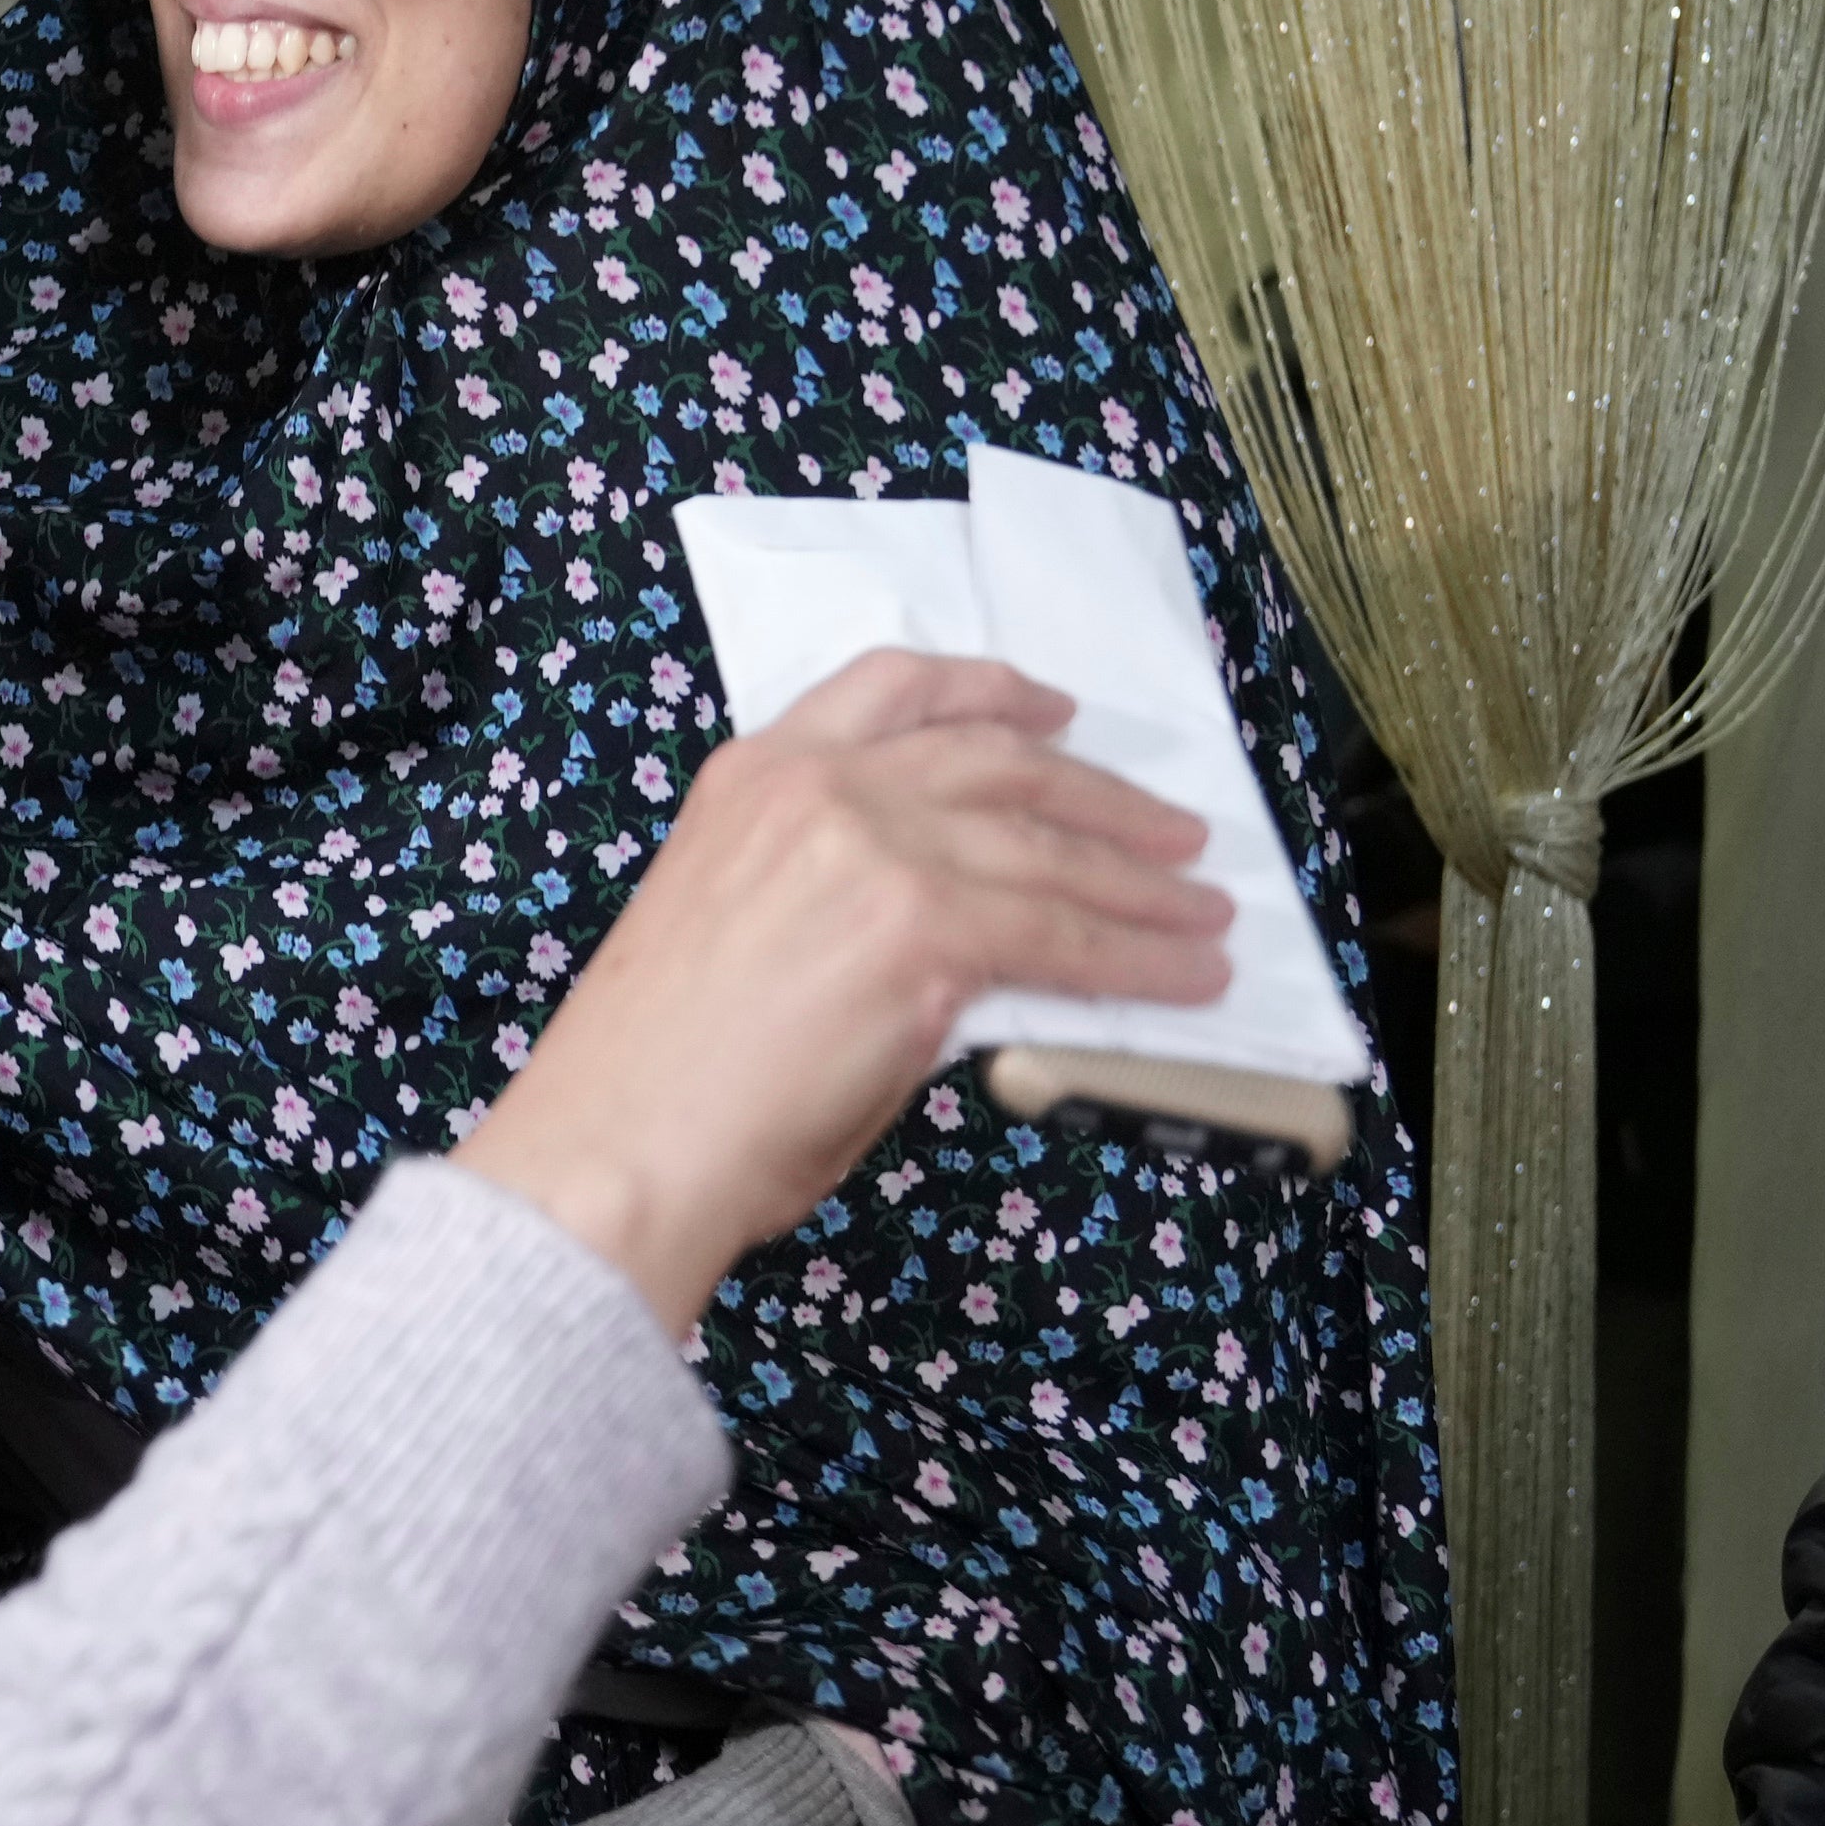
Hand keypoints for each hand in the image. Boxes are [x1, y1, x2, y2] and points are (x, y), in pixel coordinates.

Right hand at [465, 650, 1227, 1329]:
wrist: (622, 1140)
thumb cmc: (655, 1072)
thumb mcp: (735, 916)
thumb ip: (836, 887)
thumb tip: (953, 925)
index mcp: (757, 775)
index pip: (894, 686)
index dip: (991, 691)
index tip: (1054, 708)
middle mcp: (822, 791)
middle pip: (1001, 761)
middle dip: (1103, 796)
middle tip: (1169, 830)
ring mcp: (879, 853)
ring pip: (1052, 849)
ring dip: (1146, 884)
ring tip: (1203, 910)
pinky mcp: (930, 934)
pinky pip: (1070, 942)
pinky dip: (1143, 962)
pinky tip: (1186, 976)